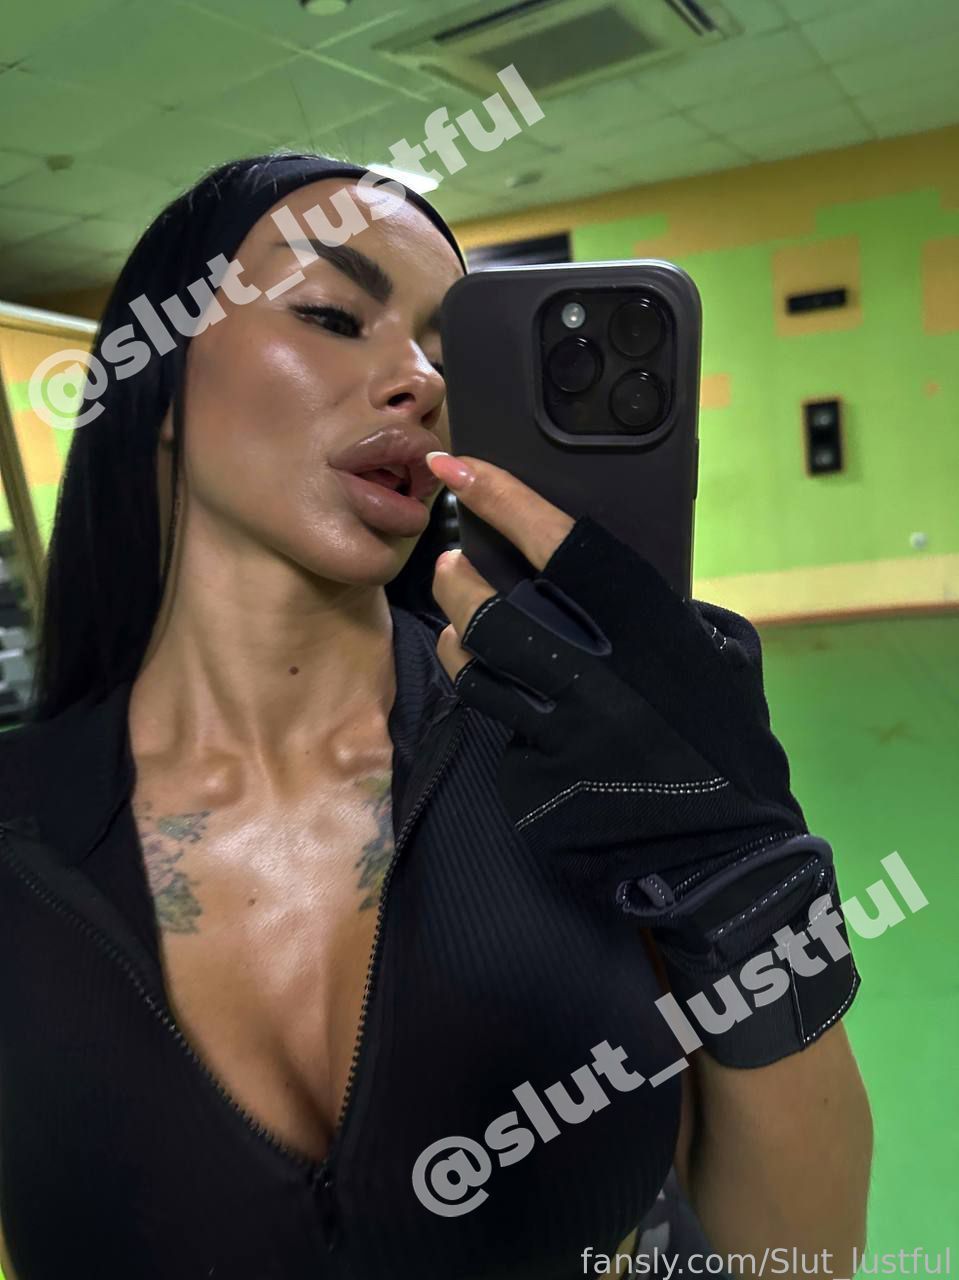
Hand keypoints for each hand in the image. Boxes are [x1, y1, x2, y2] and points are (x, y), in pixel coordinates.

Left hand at [425, 450, 860, 1069]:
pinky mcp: (537, 789)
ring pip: (477, 673)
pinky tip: (525, 717)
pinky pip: (499, 735)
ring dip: (462, 643)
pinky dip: (502, 714)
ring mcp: (563, 740)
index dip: (505, 500)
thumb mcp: (718, 662)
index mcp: (651, 634)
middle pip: (492, 614)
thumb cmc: (727, 748)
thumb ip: (663, 613)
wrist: (728, 856)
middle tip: (453, 565)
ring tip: (472, 634)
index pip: (562, 548)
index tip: (456, 464)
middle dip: (458, 581)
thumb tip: (593, 572)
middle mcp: (601, 681)